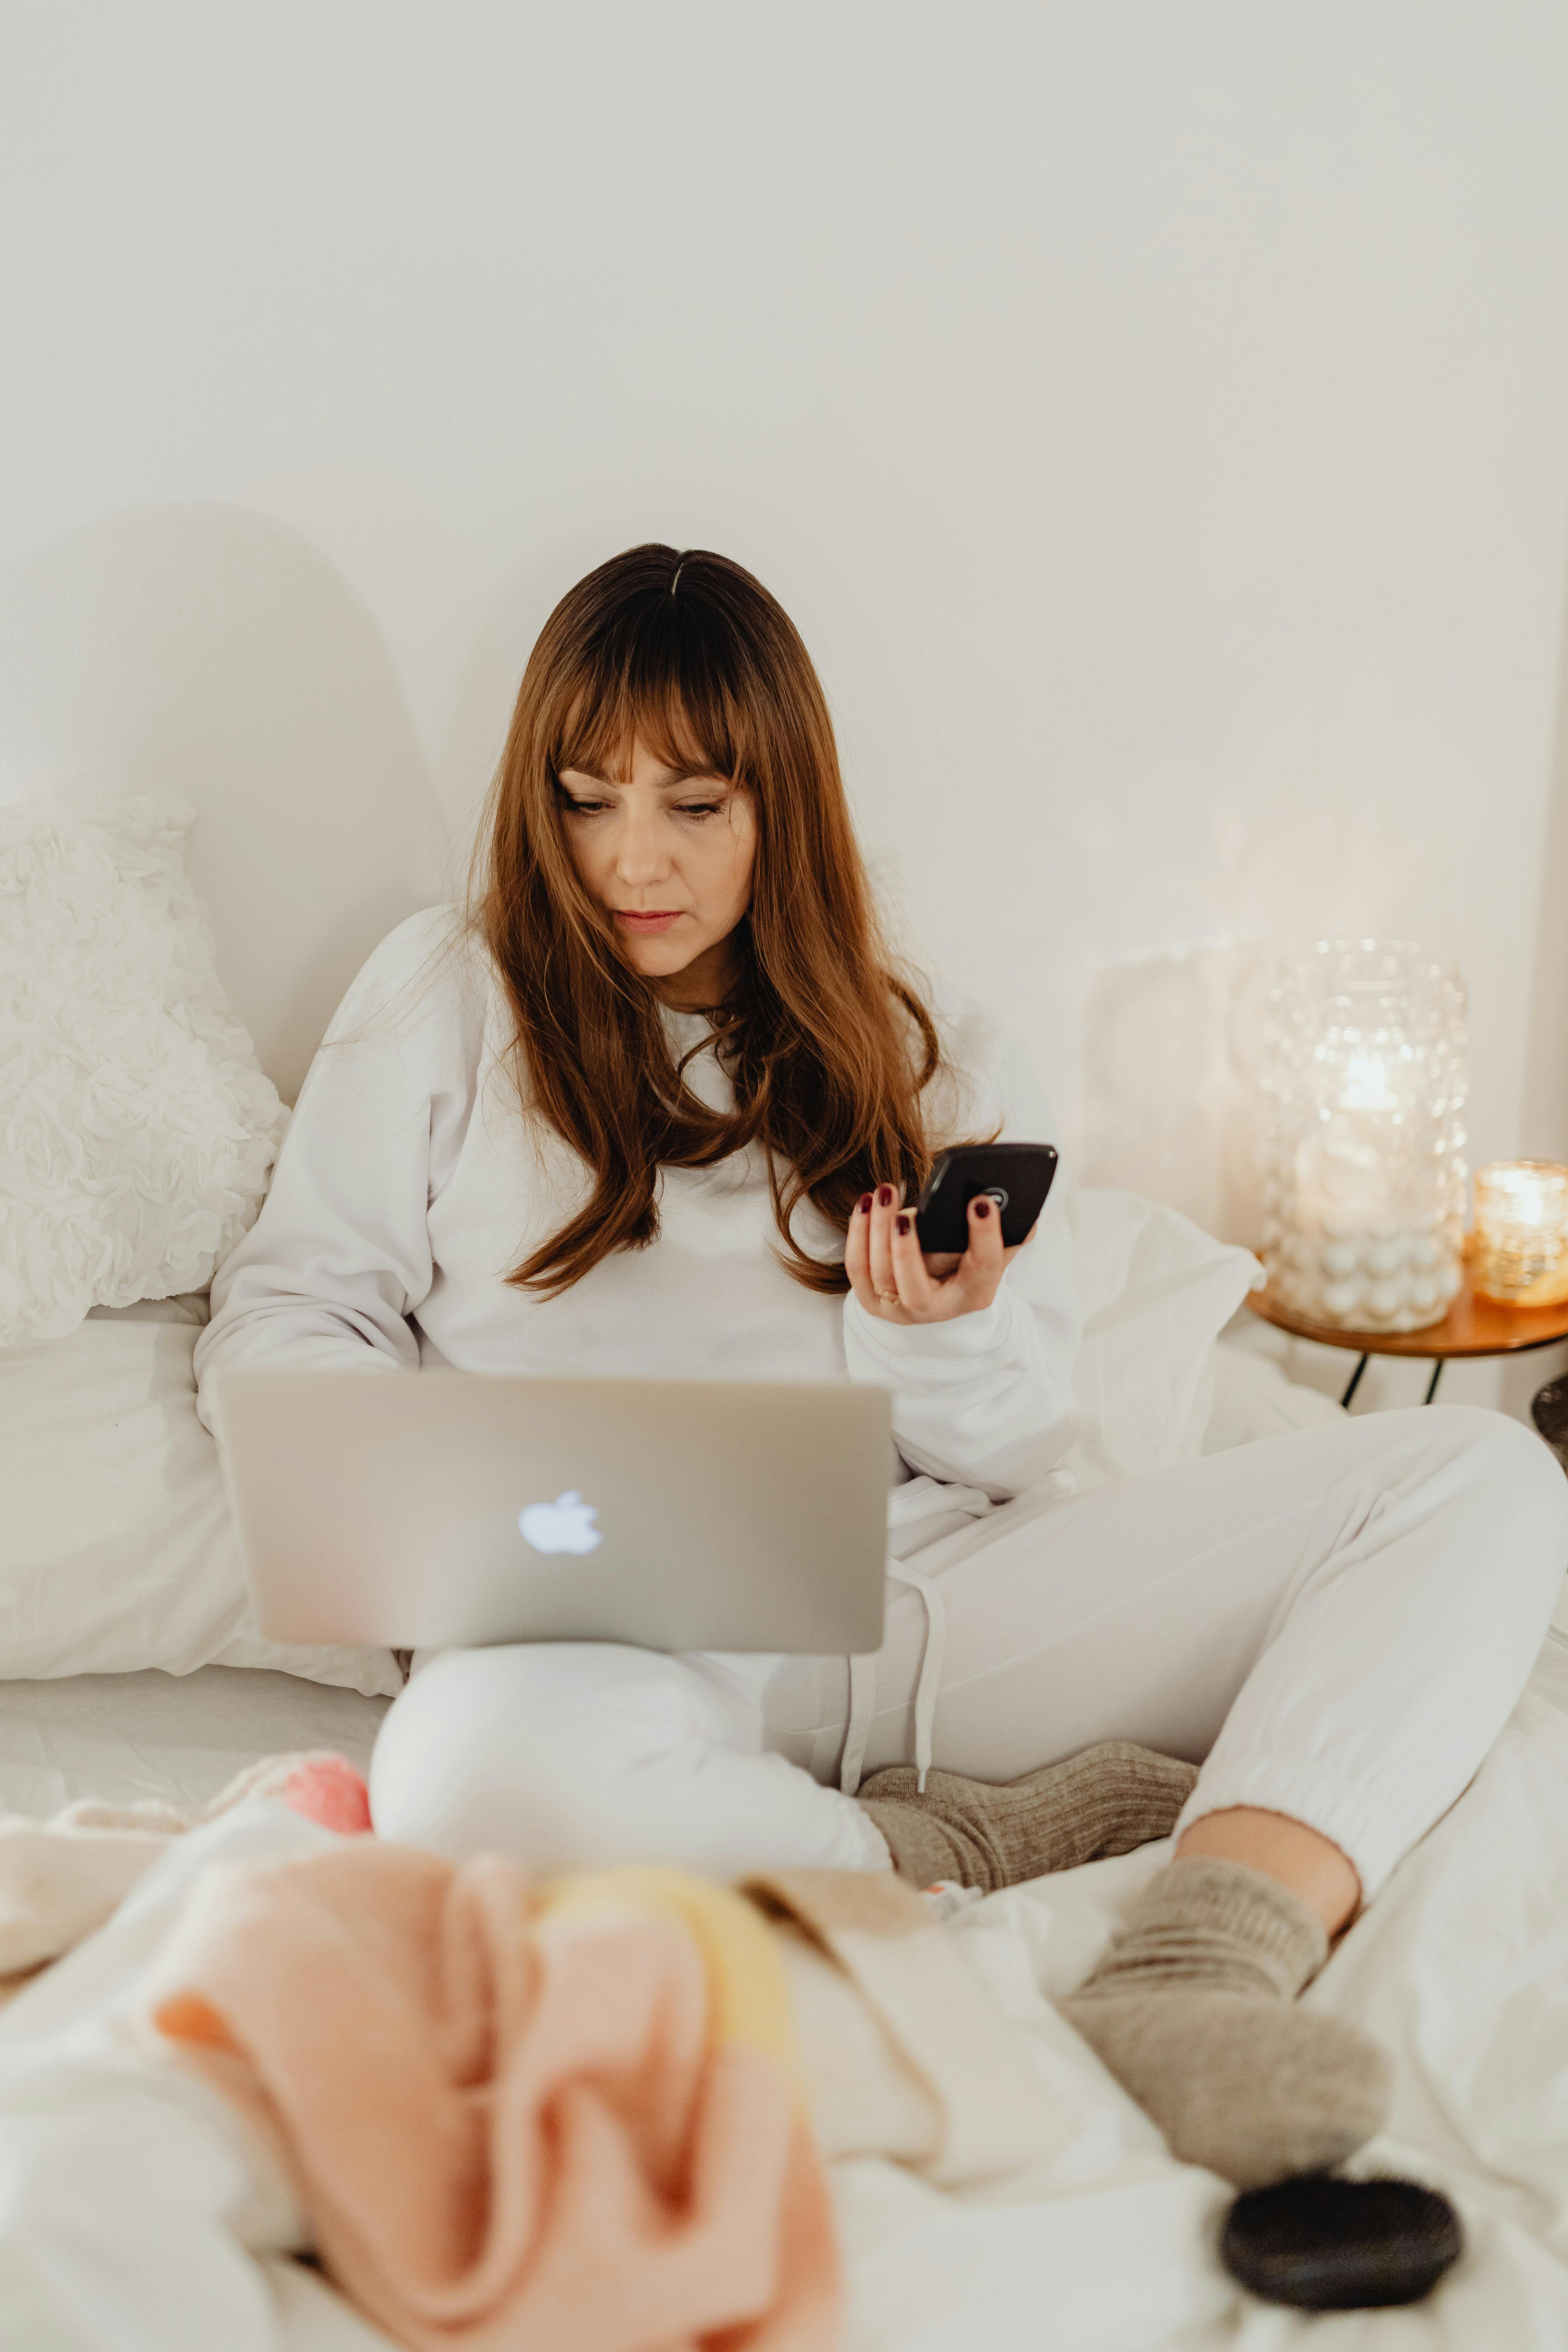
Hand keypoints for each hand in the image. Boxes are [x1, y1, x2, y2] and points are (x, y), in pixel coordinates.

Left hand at [844, 1183, 1033, 1325]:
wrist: (940, 1291)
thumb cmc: (968, 1260)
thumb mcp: (994, 1247)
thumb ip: (1009, 1227)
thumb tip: (1010, 1194)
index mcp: (975, 1293)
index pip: (983, 1267)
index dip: (984, 1235)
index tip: (981, 1201)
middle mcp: (937, 1309)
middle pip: (915, 1289)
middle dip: (906, 1252)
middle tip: (905, 1215)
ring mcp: (900, 1309)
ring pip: (880, 1274)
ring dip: (877, 1230)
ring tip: (884, 1193)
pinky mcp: (872, 1300)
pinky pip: (858, 1268)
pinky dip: (859, 1233)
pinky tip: (866, 1203)